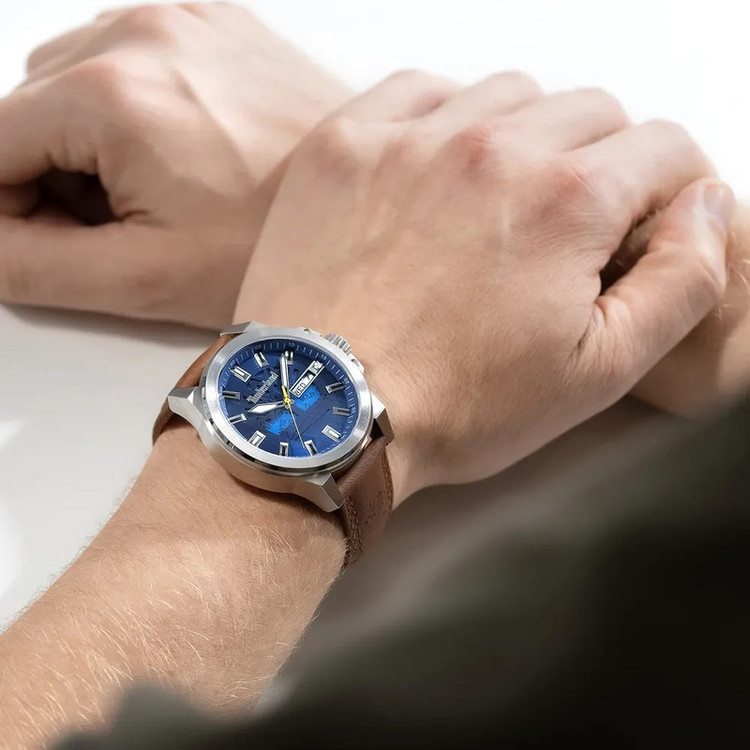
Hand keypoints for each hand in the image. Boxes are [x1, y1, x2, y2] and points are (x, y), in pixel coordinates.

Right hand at [0, 2, 347, 326]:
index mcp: (111, 91)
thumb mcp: (144, 277)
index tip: (52, 246)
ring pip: (76, 79)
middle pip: (29, 107)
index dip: (8, 208)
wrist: (376, 214)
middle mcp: (143, 31)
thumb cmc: (280, 247)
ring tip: (160, 199)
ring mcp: (186, 19)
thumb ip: (32, 263)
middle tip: (119, 233)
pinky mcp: (219, 25)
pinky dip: (132, 109)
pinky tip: (184, 159)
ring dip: (88, 141)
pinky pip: (133, 58)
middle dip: (48, 175)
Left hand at [234, 71, 731, 501]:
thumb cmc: (454, 406)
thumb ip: (682, 280)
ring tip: (500, 207)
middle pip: (592, 114)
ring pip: (512, 95)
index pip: (663, 148)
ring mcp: (410, 137)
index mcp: (568, 201)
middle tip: (567, 232)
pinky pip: (421, 90)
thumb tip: (704, 206)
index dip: (667, 191)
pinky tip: (439, 171)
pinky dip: (445, 118)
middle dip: (601, 167)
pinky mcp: (346, 143)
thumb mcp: (598, 372)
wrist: (323, 413)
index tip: (639, 227)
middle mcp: (493, 147)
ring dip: (525, 139)